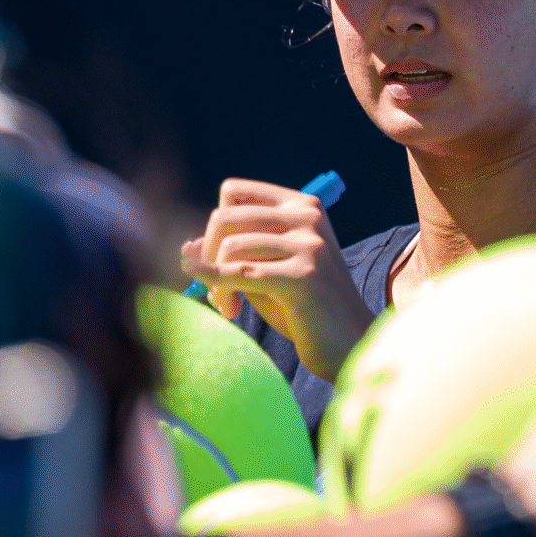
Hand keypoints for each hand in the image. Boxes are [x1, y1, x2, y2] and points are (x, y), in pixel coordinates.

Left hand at [181, 178, 373, 380]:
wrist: (349, 344)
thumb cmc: (304, 308)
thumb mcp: (266, 271)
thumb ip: (233, 254)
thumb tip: (186, 248)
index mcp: (300, 205)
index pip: (233, 192)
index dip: (215, 228)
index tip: (218, 261)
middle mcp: (306, 217)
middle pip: (225, 218)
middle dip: (207, 256)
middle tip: (215, 293)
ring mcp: (308, 244)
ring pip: (230, 247)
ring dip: (216, 282)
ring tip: (228, 307)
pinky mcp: (304, 277)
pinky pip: (241, 273)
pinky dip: (217, 284)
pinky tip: (219, 302)